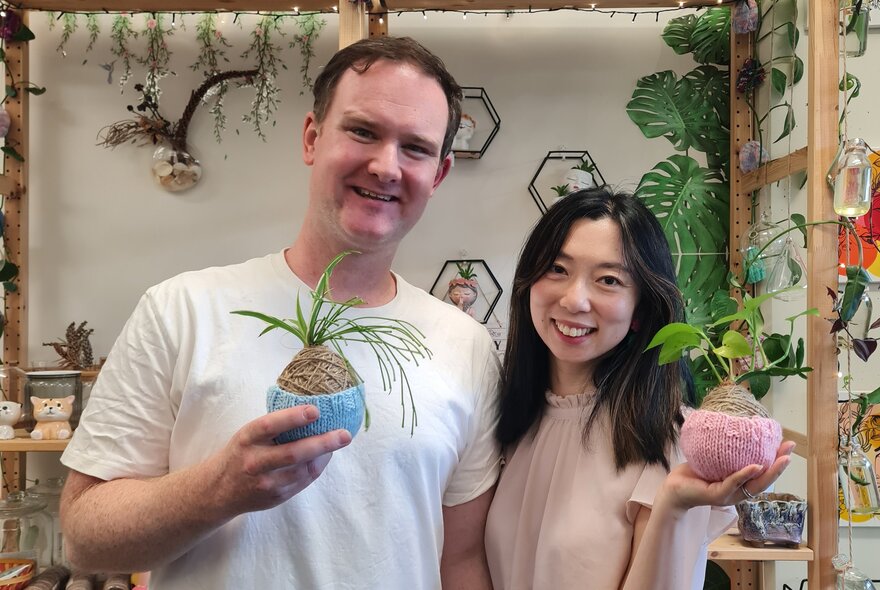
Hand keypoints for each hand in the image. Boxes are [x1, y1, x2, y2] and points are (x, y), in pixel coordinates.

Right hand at [205, 405, 351, 517]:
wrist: (218, 491)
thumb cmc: (241, 453)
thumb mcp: (249, 435)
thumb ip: (274, 427)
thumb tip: (314, 411)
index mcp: (247, 439)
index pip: (270, 425)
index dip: (293, 417)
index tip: (316, 410)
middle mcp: (255, 462)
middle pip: (293, 453)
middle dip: (323, 443)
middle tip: (344, 434)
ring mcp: (266, 483)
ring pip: (303, 470)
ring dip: (325, 455)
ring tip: (339, 440)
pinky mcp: (275, 497)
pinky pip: (303, 481)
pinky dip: (317, 467)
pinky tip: (325, 456)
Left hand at [657, 440, 795, 511]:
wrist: (674, 488)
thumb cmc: (695, 472)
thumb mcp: (714, 458)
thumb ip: (727, 450)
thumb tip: (737, 425)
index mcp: (741, 484)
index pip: (764, 473)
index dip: (777, 461)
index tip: (787, 444)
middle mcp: (738, 492)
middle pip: (764, 481)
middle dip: (780, 466)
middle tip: (790, 450)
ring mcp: (729, 495)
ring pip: (754, 485)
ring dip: (769, 472)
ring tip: (780, 458)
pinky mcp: (717, 495)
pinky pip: (733, 484)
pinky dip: (744, 475)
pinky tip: (754, 466)